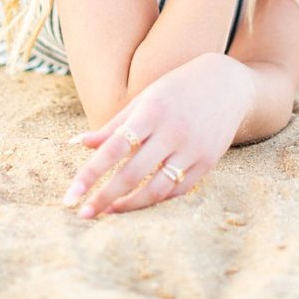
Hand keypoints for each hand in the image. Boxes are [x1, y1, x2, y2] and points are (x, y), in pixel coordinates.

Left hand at [62, 53, 253, 217]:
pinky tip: (137, 202)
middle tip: (82, 214)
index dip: (90, 174)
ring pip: (155, 189)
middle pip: (132, 174)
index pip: (114, 148)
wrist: (228, 84)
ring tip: (107, 211)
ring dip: (129, 206)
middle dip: (104, 198)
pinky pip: (177, 189)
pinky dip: (155, 199)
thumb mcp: (145, 98)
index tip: (70, 196)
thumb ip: (114, 124)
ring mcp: (192, 148)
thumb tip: (78, 144)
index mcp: (152, 111)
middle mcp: (173, 131)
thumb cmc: (177, 89)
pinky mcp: (207, 162)